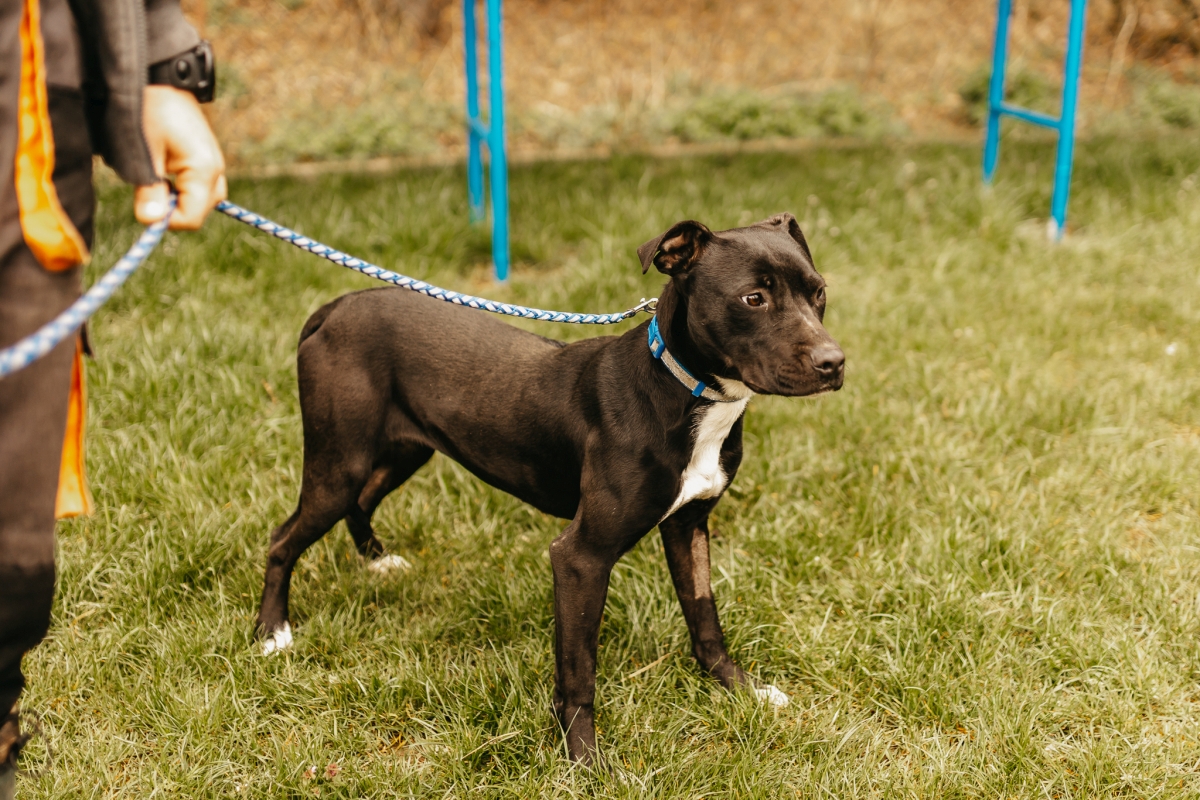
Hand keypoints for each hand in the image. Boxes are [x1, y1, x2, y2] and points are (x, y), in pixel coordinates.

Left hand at [134, 85, 226, 229]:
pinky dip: (183, 186)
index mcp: (204, 170)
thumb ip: (149, 189)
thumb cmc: (149, 110)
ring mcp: (214, 162)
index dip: (167, 219)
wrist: (159, 76)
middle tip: (150, 188)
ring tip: (157, 177)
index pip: (192, 217)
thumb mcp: (143, 152)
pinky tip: (165, 170)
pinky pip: (201, 184)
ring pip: (202, 198)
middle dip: (175, 208)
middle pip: (201, 210)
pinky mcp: (207, 156)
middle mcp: (216, 168)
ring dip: (179, 197)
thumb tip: (151, 221)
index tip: (145, 205)